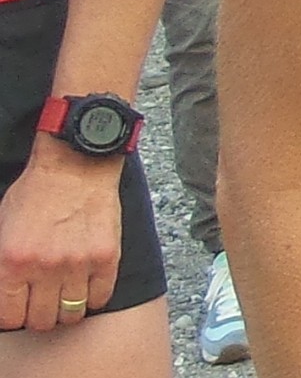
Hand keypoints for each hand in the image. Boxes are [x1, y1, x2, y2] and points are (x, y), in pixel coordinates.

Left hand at [0, 145, 121, 331]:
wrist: (76, 163)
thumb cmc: (36, 192)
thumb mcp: (2, 227)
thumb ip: (2, 264)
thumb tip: (6, 292)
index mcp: (12, 261)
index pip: (9, 317)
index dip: (13, 316)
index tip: (19, 307)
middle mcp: (44, 267)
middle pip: (41, 320)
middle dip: (38, 315)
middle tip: (42, 302)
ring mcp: (78, 263)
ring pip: (71, 313)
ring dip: (66, 309)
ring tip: (65, 295)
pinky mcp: (106, 256)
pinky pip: (100, 297)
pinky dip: (93, 297)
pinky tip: (86, 285)